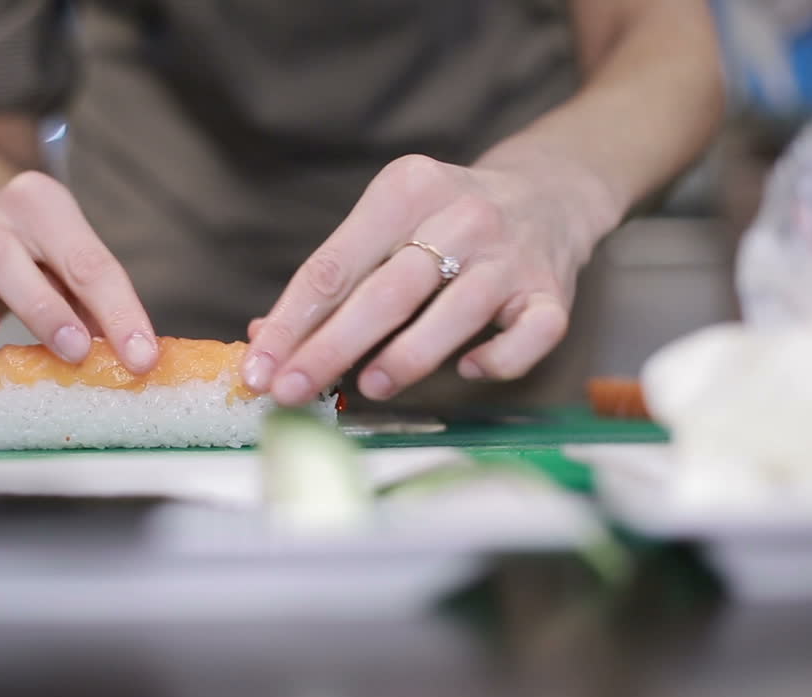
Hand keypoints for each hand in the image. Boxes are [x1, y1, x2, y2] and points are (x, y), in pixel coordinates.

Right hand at [0, 171, 158, 372]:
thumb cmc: (40, 261)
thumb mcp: (77, 273)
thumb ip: (101, 309)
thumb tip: (138, 360)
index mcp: (43, 207)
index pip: (87, 261)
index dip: (118, 312)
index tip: (139, 359)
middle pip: (0, 252)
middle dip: (38, 303)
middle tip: (69, 348)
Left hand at [243, 154, 601, 405]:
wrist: (550, 194)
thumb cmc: (444, 224)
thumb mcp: (385, 228)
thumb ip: (333, 282)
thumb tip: (266, 342)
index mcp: (405, 189)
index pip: (333, 265)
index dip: (291, 323)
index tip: (258, 370)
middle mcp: (462, 215)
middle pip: (386, 292)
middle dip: (329, 348)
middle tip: (291, 392)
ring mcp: (512, 254)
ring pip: (455, 313)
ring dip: (405, 356)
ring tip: (368, 387)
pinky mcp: (553, 291)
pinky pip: (529, 336)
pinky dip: (496, 360)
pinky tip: (468, 369)